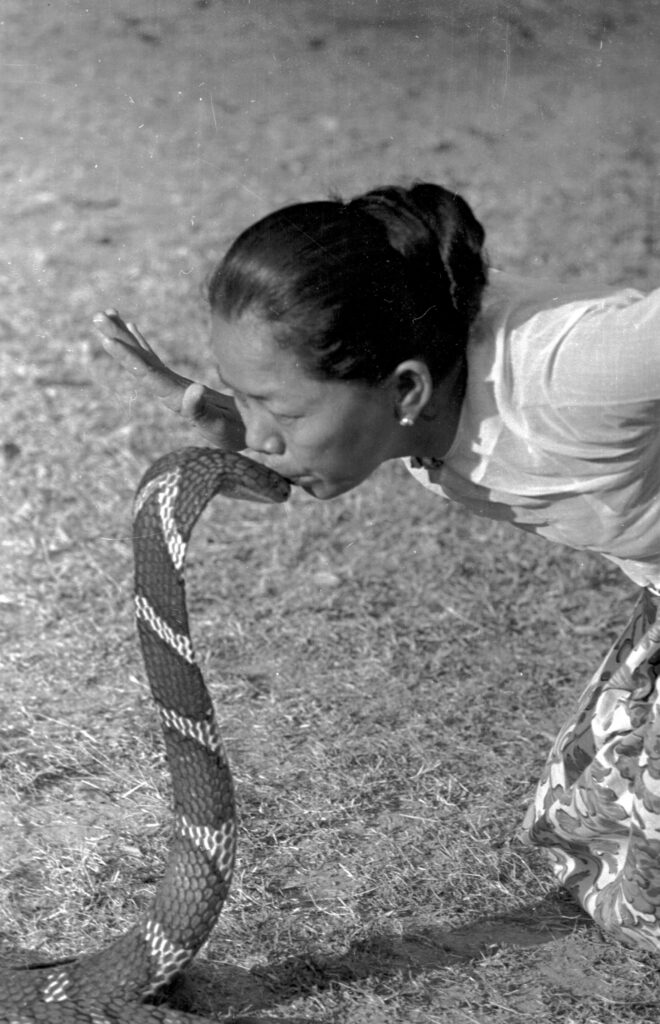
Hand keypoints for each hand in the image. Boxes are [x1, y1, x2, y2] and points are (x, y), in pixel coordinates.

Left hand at [93, 309, 245, 449]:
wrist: (245, 439)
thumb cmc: (236, 434)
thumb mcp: (222, 426)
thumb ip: (204, 411)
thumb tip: (195, 390)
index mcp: (175, 399)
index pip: (147, 375)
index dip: (128, 357)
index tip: (107, 339)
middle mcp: (168, 391)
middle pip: (139, 362)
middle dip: (118, 339)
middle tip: (97, 317)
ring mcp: (172, 386)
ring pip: (143, 357)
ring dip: (124, 337)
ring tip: (105, 315)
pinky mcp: (179, 383)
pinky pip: (156, 359)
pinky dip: (142, 343)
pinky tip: (132, 327)